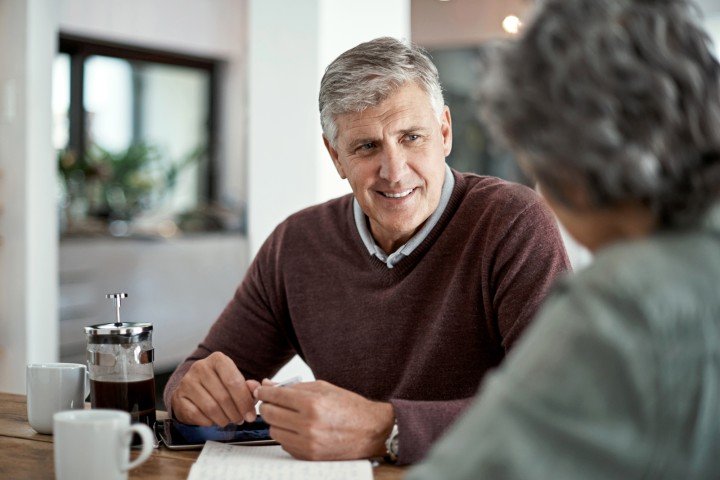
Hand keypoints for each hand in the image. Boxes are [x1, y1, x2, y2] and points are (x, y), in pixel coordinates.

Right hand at [170, 352, 256, 425]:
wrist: (193, 388)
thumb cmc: (219, 384)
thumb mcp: (236, 381)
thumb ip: (249, 386)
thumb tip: (255, 389)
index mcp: (218, 359)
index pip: (234, 382)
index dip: (244, 401)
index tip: (251, 414)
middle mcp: (200, 367)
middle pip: (223, 397)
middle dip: (235, 413)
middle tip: (240, 419)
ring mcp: (187, 382)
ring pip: (211, 408)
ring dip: (223, 419)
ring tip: (228, 420)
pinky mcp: (178, 397)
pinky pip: (196, 415)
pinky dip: (208, 421)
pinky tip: (213, 420)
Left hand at [253, 379, 394, 459]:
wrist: (371, 431)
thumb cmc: (350, 407)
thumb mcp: (323, 388)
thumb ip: (294, 387)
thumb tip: (268, 385)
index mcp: (312, 404)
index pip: (275, 396)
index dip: (264, 392)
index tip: (261, 391)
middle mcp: (308, 425)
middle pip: (269, 414)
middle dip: (268, 406)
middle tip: (273, 402)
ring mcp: (308, 444)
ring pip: (273, 431)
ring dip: (276, 422)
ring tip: (288, 416)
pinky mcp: (308, 456)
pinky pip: (284, 444)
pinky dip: (286, 435)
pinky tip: (298, 429)